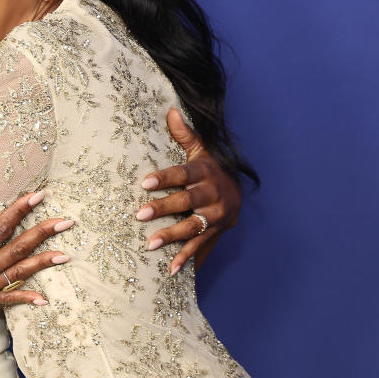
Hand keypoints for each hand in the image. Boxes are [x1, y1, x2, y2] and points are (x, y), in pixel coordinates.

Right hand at [0, 181, 71, 337]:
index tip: (37, 196)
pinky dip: (26, 298)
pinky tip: (44, 299)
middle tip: (65, 222)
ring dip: (43, 263)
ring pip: (19, 273)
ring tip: (65, 254)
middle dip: (43, 234)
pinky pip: (8, 300)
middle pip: (18, 250)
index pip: (1, 229)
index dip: (20, 210)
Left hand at [136, 108, 241, 274]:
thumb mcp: (201, 149)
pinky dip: (186, 257)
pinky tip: (170, 269)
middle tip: (140, 214)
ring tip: (150, 244)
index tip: (145, 183)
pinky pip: (200, 246)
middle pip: (186, 201)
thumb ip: (185, 134)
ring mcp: (216, 216)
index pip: (182, 174)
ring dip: (172, 236)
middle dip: (163, 208)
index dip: (165, 178)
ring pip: (193, 226)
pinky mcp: (216, 233)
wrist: (238, 193)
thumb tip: (170, 110)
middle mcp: (213, 195)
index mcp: (205, 172)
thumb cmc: (210, 168)